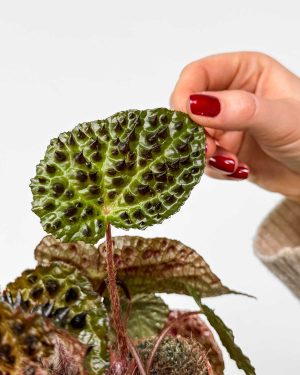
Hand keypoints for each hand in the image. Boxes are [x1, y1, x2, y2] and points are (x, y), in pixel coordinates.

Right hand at [170, 52, 299, 199]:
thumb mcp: (282, 118)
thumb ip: (241, 110)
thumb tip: (197, 105)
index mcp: (246, 72)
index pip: (199, 74)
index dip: (186, 94)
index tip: (185, 118)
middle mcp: (232, 96)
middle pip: (190, 108)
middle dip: (194, 131)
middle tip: (208, 149)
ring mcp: (227, 125)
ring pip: (194, 137)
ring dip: (207, 154)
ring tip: (231, 163)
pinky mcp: (226, 150)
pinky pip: (206, 159)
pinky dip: (217, 168)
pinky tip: (239, 170)